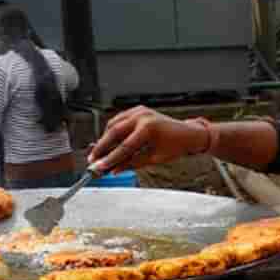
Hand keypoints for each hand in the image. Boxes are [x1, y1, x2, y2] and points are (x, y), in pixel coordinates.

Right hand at [87, 106, 206, 173]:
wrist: (187, 133)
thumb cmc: (175, 146)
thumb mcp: (154, 158)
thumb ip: (132, 163)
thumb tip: (114, 170)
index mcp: (148, 129)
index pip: (124, 147)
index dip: (109, 159)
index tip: (99, 167)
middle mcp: (142, 117)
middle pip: (114, 132)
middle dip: (101, 148)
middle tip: (93, 160)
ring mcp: (139, 111)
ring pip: (113, 124)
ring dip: (105, 139)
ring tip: (99, 154)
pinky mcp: (137, 110)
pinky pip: (119, 120)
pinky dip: (112, 131)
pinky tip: (108, 142)